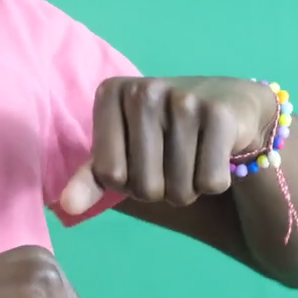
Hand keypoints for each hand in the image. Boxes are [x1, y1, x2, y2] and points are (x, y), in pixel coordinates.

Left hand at [57, 76, 273, 214]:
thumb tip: (66, 206)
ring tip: (192, 157)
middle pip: (144, 186)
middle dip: (160, 189)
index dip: (127, 182)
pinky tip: (215, 154)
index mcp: (110, 93)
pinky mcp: (220, 115)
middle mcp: (144, 90)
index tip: (140, 158)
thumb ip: (91, 178)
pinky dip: (214, 183)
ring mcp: (184, 100)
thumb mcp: (122, 148)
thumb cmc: (165, 131)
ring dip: (187, 189)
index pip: (109, 175)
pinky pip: (211, 183)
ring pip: (179, 189)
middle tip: (171, 160)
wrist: (231, 104)